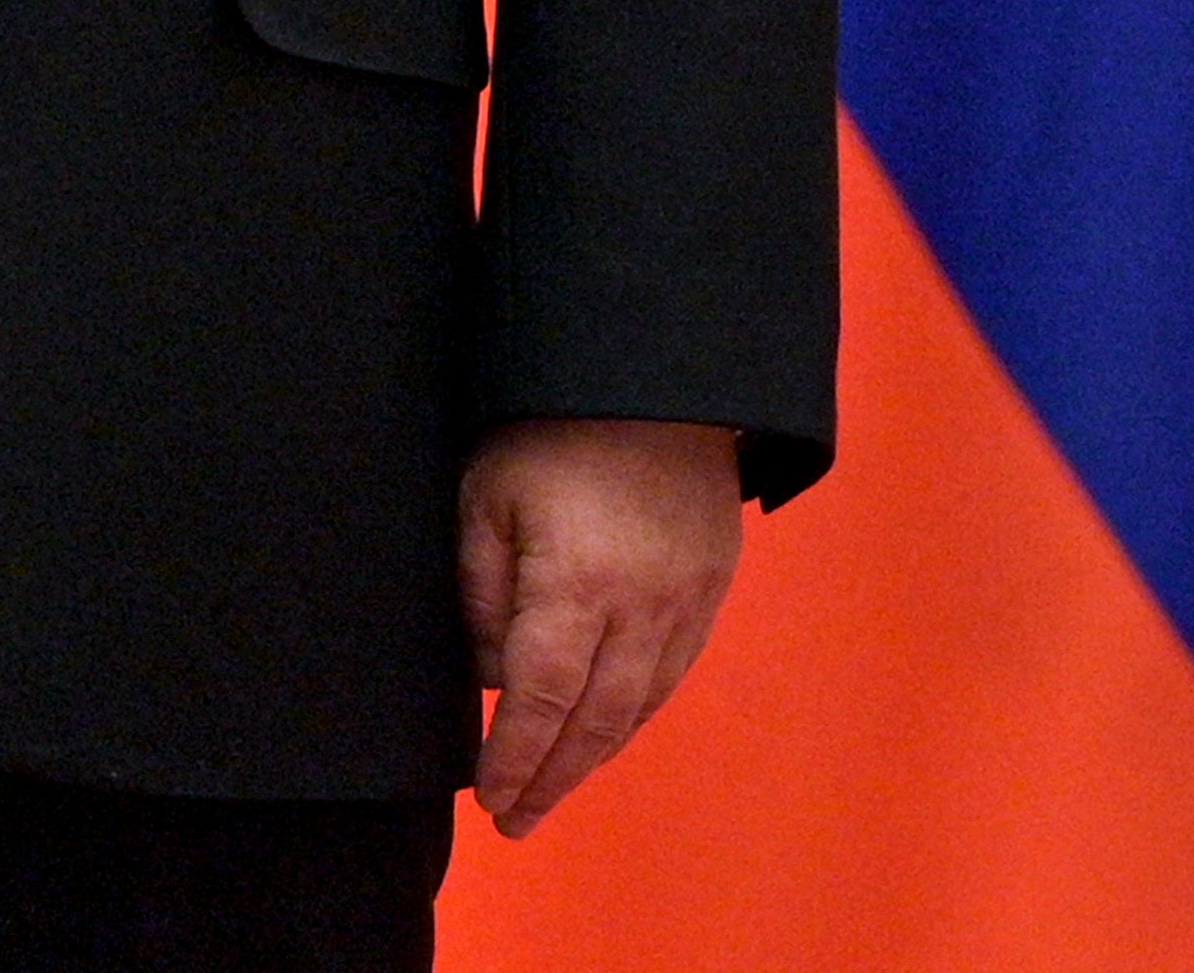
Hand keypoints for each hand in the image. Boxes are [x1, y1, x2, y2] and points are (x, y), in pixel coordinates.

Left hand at [461, 417, 742, 834]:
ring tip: (550, 788)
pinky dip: (635, 713)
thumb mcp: (484, 497)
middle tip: (514, 819)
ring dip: (594, 756)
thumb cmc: (549, 428)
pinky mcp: (711, 587)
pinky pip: (672, 672)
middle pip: (594, 720)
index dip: (513, 757)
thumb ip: (482, 591)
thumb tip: (491, 673)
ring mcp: (685, 600)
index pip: (539, 699)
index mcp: (578, 583)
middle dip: (551, 777)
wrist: (656, 375)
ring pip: (639, 705)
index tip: (489, 797)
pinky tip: (606, 731)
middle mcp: (641, 605)